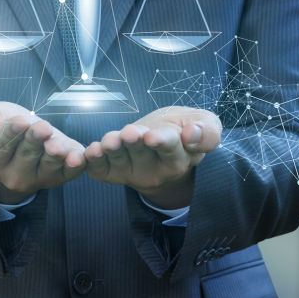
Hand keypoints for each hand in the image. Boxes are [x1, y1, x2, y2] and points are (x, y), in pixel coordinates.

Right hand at [0, 102, 85, 203]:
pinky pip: (69, 173)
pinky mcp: (59, 176)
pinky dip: (74, 166)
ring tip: (57, 145)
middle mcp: (13, 176)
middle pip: (26, 156)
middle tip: (42, 128)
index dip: (11, 134)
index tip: (20, 121)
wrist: (17, 138)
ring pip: (48, 165)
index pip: (0, 148)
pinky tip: (78, 157)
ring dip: (54, 154)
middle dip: (34, 141)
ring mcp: (38, 178)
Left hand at [83, 106, 221, 209]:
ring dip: (112, 149)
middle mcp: (154, 169)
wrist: (160, 141)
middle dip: (134, 142)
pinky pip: (100, 171)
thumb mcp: (205, 124)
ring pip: (119, 161)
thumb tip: (192, 134)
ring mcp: (131, 173)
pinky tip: (91, 151)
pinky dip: (93, 161)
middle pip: (141, 154)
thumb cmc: (183, 129)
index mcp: (178, 156)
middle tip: (130, 133)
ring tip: (110, 141)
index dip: (161, 141)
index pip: (170, 148)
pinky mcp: (112, 173)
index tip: (153, 137)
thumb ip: (208, 130)